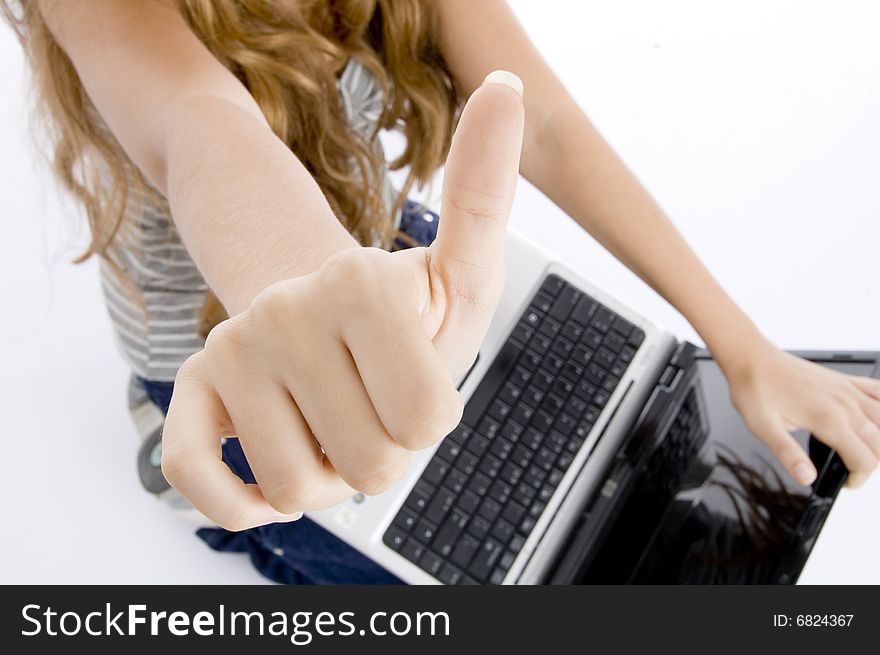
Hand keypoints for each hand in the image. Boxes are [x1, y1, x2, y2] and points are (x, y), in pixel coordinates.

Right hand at [160, 73, 524, 529]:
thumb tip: (504, 83)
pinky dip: (237, 500)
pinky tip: (266, 478)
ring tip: (328, 420)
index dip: (429, 419)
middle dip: (381, 452)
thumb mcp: (464, 266)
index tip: (415, 379)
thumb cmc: (407, 314)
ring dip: (326, 475)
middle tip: (370, 403)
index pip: (427, 423)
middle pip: (368, 466)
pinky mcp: (189, 391)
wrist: (324, 325)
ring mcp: (231, 350)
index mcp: (361, 282)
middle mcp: (285, 308)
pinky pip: (196, 480)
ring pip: (296, 488)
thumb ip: (483, 192)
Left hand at [726, 339, 879, 487]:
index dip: (857, 478)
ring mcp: (847, 391)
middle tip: (848, 469)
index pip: (863, 459)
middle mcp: (844, 404)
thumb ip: (788, 455)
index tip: (844, 482)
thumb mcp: (764, 428)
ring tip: (861, 450)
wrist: (751, 359)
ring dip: (879, 440)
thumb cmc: (755, 389)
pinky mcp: (845, 381)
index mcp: (827, 419)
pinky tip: (877, 416)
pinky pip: (879, 391)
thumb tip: (806, 477)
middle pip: (879, 444)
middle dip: (868, 463)